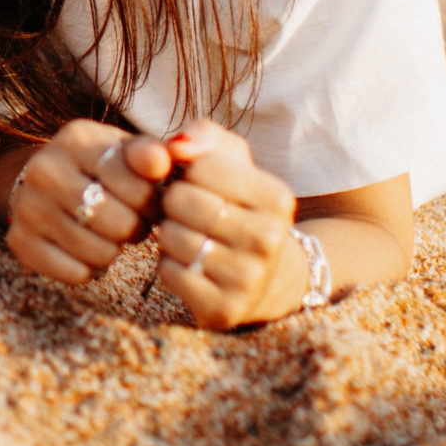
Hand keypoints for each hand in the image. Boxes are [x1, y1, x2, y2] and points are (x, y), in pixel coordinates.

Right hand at [0, 118, 165, 284]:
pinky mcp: (20, 240)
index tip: (146, 201)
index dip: (152, 204)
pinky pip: (74, 273)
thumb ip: (151, 154)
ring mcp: (28, 205)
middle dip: (135, 229)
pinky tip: (85, 250)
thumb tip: (160, 159)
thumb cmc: (102, 168)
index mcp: (77, 139)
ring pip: (99, 253)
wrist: (49, 180)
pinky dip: (89, 270)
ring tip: (108, 234)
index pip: (138, 189)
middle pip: (120, 224)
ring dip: (114, 250)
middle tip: (129, 221)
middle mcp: (45, 168)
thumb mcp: (127, 152)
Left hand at [136, 119, 301, 329]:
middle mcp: (269, 239)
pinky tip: (189, 262)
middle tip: (187, 210)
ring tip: (190, 234)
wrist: (267, 276)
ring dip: (169, 232)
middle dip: (174, 201)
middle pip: (182, 201)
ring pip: (172, 237)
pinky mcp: (224, 309)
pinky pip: (169, 273)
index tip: (199, 182)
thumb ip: (202, 136)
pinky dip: (169, 264)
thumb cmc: (238, 205)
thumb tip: (174, 145)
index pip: (201, 166)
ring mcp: (248, 279)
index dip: (188, 171)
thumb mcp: (231, 161)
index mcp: (277, 197)